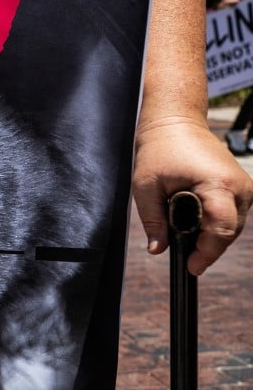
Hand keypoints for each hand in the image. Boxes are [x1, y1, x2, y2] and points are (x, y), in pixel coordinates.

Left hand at [132, 118, 252, 274]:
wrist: (176, 123)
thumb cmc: (159, 150)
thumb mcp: (145, 187)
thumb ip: (153, 220)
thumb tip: (158, 250)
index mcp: (218, 184)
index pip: (221, 229)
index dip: (207, 252)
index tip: (192, 266)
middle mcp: (240, 186)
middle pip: (230, 232)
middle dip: (208, 247)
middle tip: (186, 257)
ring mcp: (245, 187)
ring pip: (233, 226)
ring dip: (212, 236)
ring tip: (188, 238)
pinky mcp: (242, 187)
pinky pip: (233, 215)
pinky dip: (217, 224)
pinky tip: (198, 226)